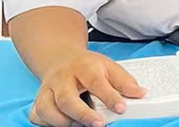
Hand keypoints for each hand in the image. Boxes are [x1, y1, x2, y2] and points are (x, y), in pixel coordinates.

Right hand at [30, 50, 146, 126]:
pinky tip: (64, 122)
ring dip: (65, 122)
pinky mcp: (38, 101)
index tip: (122, 108)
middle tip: (100, 124)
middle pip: (67, 99)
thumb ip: (124, 81)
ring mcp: (47, 90)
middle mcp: (62, 78)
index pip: (96, 82)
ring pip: (49, 110)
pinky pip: (38, 116)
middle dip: (83, 115)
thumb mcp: (108, 66)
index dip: (110, 96)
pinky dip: (50, 123)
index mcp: (83, 67)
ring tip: (82, 124)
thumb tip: (141, 94)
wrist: (60, 59)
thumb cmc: (87, 66)